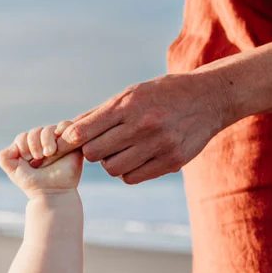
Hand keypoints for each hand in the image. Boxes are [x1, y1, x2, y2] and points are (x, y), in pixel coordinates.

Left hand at [0, 122, 82, 196]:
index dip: (23, 145)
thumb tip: (12, 145)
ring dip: (46, 139)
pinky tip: (58, 143)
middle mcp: (43, 144)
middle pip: (35, 131)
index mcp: (29, 148)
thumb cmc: (33, 183)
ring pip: (49, 129)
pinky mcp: (71, 142)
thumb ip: (4, 157)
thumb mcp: (13, 171)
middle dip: (33, 143)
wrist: (52, 192)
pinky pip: (67, 126)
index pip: (23, 137)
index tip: (27, 159)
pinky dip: (62, 129)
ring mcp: (57, 142)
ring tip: (48, 153)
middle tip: (38, 157)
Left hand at [59, 71, 230, 184]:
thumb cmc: (160, 95)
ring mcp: (159, 145)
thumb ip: (96, 115)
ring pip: (111, 169)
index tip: (71, 141)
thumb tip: (62, 133)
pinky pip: (131, 178)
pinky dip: (127, 171)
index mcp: (128, 105)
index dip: (71, 140)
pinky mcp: (172, 161)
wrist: (209, 98)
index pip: (82, 132)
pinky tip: (136, 158)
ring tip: (123, 149)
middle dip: (92, 151)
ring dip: (110, 162)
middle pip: (93, 153)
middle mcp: (143, 125)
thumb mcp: (129, 94)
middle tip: (102, 144)